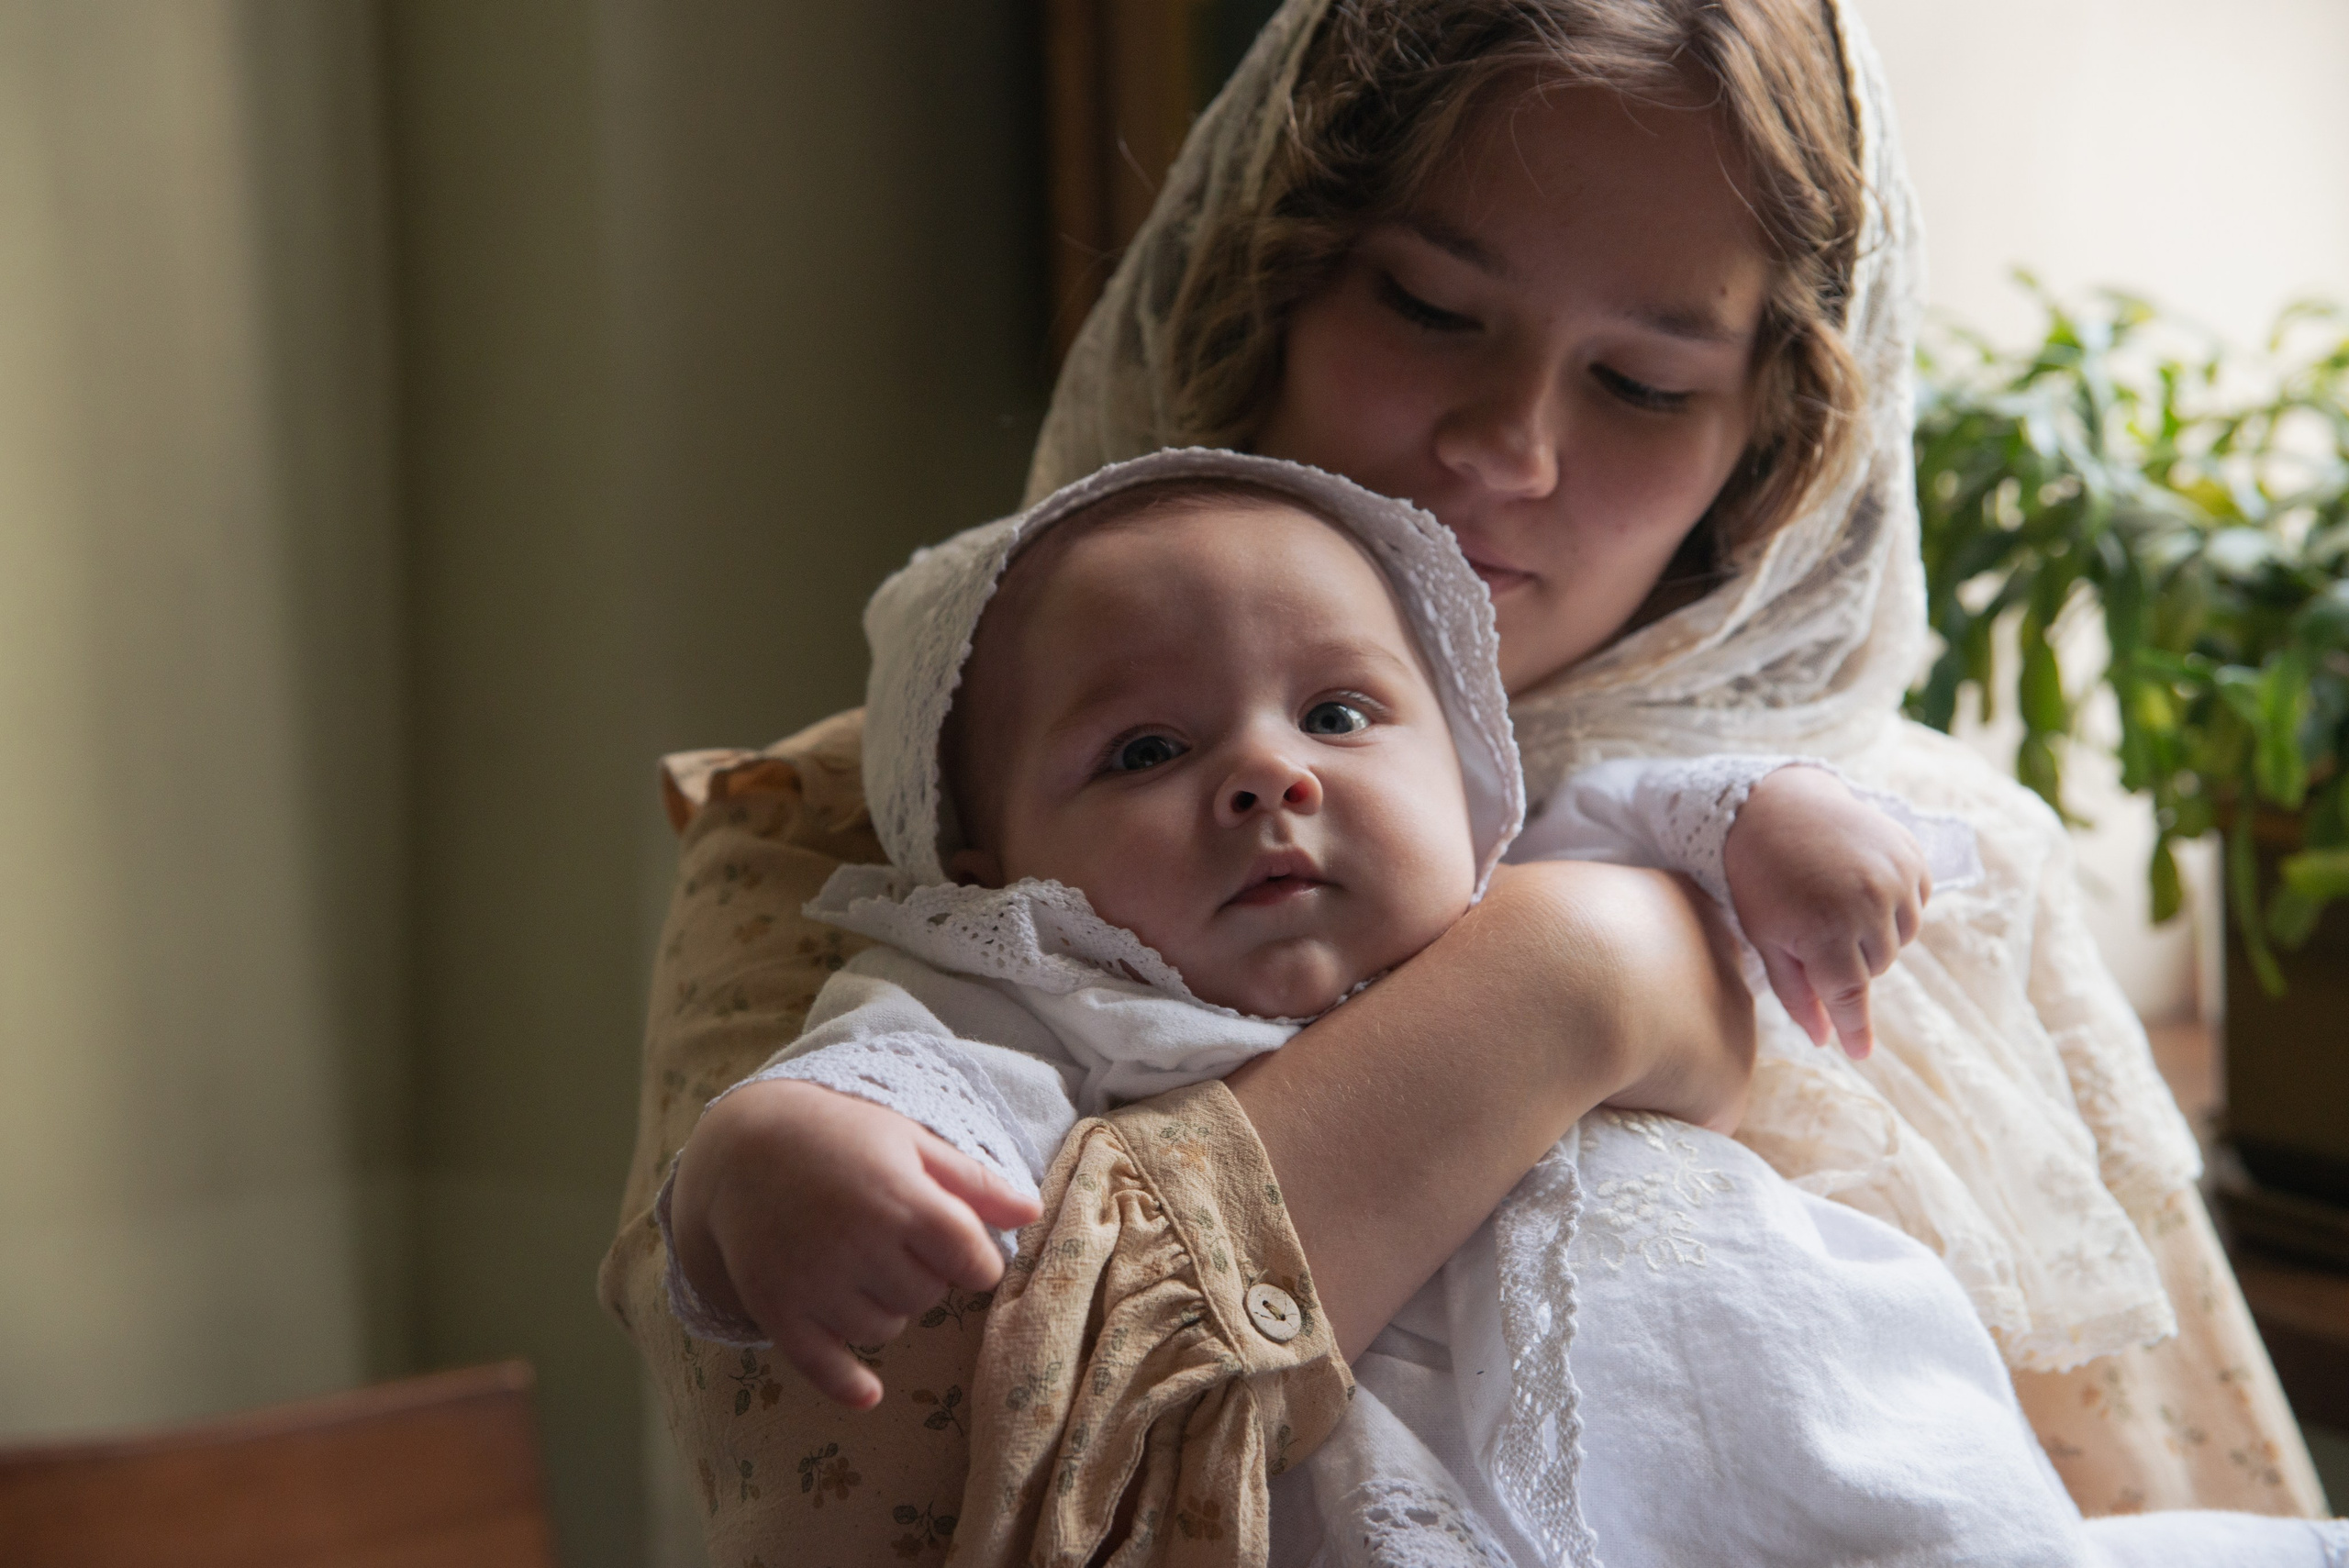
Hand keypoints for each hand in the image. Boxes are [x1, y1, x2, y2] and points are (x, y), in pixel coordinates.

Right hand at [668, 1078, 1040, 1407]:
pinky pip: (822, 1364)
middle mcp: (859, 1244)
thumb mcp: (910, 1142)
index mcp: (901, 1199)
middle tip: (896, 1242)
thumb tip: (1035, 1211)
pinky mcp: (777, 1308)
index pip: (971, 1259)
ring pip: (885, 1330)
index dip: (976, 1261)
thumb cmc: (840, 1137)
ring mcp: (815, 1281)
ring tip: (863, 1268)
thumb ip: (973, 1181)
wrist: (743, 1147)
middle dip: (925, 1276)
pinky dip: (848, 1383)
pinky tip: (869, 1394)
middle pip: (928, 1296)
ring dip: (887, 1309)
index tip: (962, 1251)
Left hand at [1722, 765, 1928, 1059]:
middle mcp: (1866, 907)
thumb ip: (1797, 991)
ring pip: (1901, 939)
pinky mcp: (1912, 858)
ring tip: (1838, 904)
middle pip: (1876, 968)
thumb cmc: (1762, 879)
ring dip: (1875, 934)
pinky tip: (1861, 884)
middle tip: (1817, 929)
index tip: (1859, 1054)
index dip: (1856, 1028)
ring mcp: (1894, 879)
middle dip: (1850, 961)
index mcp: (1823, 931)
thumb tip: (1825, 1040)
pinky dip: (1895, 905)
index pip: (1850, 996)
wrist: (1778, 807)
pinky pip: (1917, 905)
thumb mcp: (1766, 938)